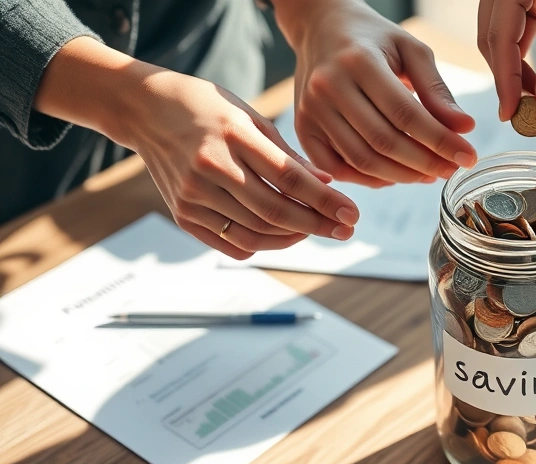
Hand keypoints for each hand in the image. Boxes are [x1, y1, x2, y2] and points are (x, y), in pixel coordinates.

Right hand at [35, 37, 359, 259]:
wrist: (145, 109)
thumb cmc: (208, 109)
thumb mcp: (250, 118)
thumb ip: (286, 154)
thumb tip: (326, 184)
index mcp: (233, 137)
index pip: (291, 179)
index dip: (326, 201)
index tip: (353, 214)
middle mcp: (210, 167)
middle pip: (276, 211)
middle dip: (318, 225)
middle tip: (345, 229)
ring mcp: (192, 194)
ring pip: (256, 232)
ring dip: (293, 237)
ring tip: (316, 229)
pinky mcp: (181, 213)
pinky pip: (230, 242)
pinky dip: (262, 244)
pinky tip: (284, 236)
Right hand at [276, 0, 477, 185]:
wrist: (321, 28)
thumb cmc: (373, 40)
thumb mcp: (410, 50)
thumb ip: (436, 90)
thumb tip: (464, 129)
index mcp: (359, 61)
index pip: (406, 114)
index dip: (440, 141)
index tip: (467, 156)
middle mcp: (329, 86)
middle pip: (384, 142)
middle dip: (425, 163)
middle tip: (451, 170)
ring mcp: (311, 110)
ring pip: (362, 160)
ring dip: (402, 176)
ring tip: (429, 174)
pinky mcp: (303, 129)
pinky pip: (337, 168)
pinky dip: (368, 179)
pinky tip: (395, 176)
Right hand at [478, 0, 535, 119]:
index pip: (499, 38)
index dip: (505, 80)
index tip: (511, 114)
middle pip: (492, 37)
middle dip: (506, 77)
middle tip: (524, 113)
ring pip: (500, 33)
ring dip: (513, 68)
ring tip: (534, 99)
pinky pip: (515, 25)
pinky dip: (523, 52)